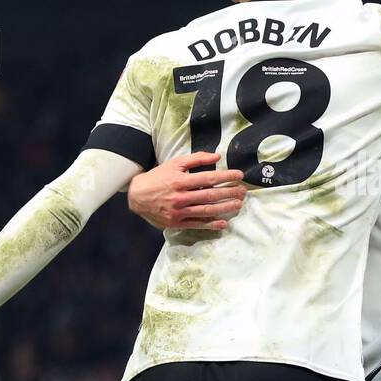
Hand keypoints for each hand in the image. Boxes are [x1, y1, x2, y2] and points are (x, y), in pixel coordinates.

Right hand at [128, 152, 246, 230]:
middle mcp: (180, 196)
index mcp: (180, 180)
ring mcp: (179, 211)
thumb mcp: (175, 163)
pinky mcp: (177, 223)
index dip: (226, 176)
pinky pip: (197, 224)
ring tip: (238, 205)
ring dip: (225, 208)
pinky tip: (223, 223)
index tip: (239, 175)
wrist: (137, 196)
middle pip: (210, 195)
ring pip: (206, 210)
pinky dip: (211, 224)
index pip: (208, 178)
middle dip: (229, 193)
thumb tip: (218, 156)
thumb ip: (196, 159)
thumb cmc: (159, 177)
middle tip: (243, 191)